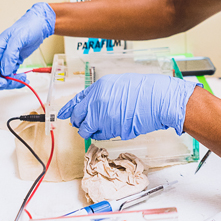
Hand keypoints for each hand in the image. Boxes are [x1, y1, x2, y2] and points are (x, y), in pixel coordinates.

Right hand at [0, 3, 55, 89]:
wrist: (38, 25)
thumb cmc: (27, 27)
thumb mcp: (18, 38)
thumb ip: (10, 55)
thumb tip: (4, 71)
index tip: (2, 81)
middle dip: (0, 84)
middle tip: (14, 81)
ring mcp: (3, 61)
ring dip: (10, 83)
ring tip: (22, 79)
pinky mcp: (11, 64)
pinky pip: (8, 77)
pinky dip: (15, 81)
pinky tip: (23, 78)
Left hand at [58, 73, 199, 139]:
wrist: (158, 99)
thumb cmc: (144, 90)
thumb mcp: (118, 84)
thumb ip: (103, 93)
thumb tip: (93, 104)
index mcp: (98, 88)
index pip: (76, 101)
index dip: (68, 109)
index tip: (63, 114)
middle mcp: (96, 102)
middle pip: (78, 117)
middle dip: (80, 122)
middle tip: (84, 124)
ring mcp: (103, 116)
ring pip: (87, 130)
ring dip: (91, 131)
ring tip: (103, 126)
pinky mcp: (111, 129)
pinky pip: (100, 136)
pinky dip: (103, 134)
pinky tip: (112, 128)